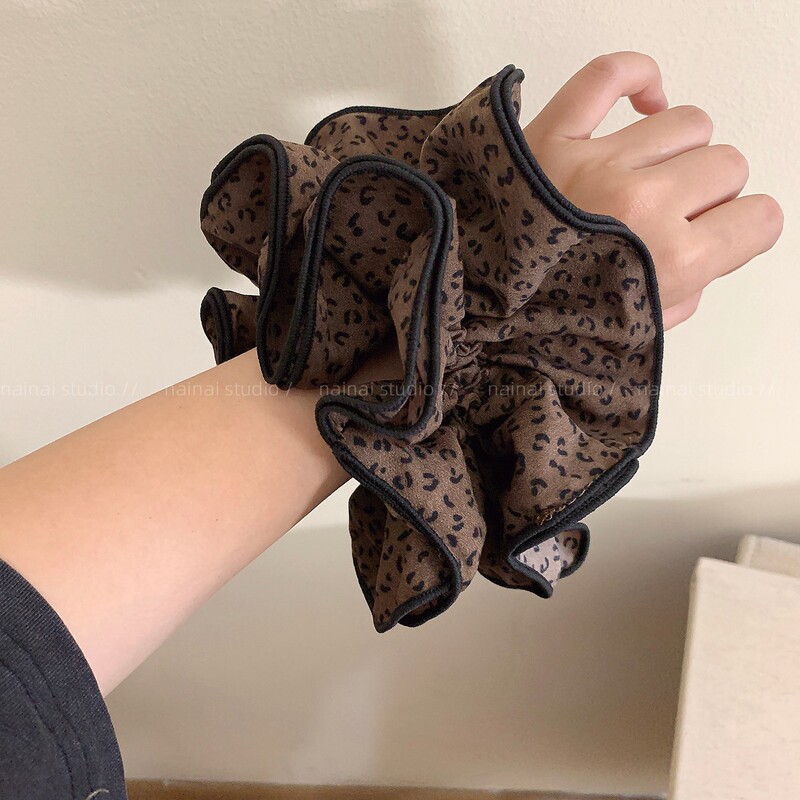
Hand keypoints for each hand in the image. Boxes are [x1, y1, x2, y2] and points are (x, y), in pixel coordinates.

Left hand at [523, 51, 783, 329]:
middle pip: (726, 166)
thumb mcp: (631, 336)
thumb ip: (678, 297)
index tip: (723, 234)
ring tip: (648, 172)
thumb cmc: (540, 328)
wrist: (466, 314)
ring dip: (677, 148)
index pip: (759, 219)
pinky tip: (643, 100)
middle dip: (707, 194)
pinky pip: (610, 74)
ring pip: (686, 121)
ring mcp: (595, 164)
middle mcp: (642, 205)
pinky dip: (637, 77)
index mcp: (669, 262)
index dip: (743, 230)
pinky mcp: (549, 137)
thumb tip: (697, 257)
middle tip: (672, 215)